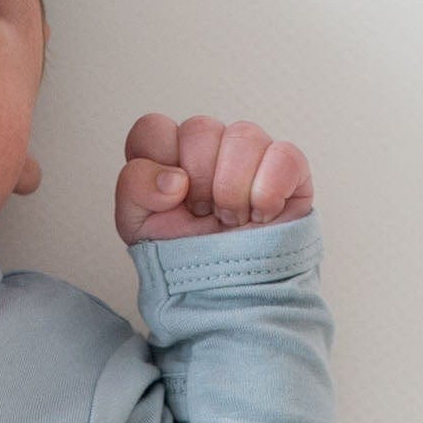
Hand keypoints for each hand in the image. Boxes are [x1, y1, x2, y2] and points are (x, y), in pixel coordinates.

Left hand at [116, 113, 313, 241]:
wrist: (227, 293)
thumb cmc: (185, 257)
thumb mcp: (139, 227)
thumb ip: (134, 188)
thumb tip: (173, 179)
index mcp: (169, 157)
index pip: (153, 128)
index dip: (157, 160)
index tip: (169, 198)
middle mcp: (209, 148)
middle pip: (200, 128)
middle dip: (199, 180)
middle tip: (203, 213)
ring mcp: (249, 154)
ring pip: (243, 135)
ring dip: (232, 190)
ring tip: (232, 219)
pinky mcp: (288, 167)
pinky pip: (283, 156)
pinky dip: (267, 194)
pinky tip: (260, 216)